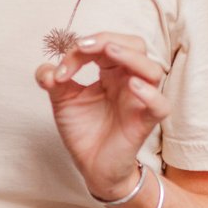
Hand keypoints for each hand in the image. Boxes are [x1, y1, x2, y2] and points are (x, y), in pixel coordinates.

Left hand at [36, 33, 169, 201]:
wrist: (90, 167)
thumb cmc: (83, 130)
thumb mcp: (62, 101)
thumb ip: (52, 81)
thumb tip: (47, 70)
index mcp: (111, 72)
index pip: (104, 45)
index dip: (82, 49)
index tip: (60, 70)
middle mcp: (129, 81)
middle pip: (136, 46)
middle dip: (109, 40)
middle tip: (82, 48)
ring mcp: (140, 101)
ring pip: (152, 69)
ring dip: (131, 56)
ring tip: (109, 53)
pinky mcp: (144, 122)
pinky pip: (160, 105)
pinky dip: (150, 94)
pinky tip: (133, 86)